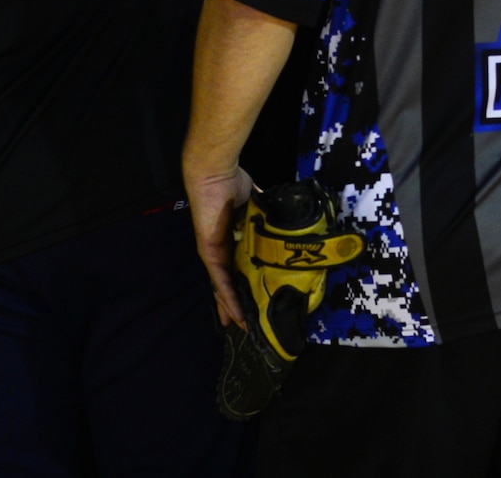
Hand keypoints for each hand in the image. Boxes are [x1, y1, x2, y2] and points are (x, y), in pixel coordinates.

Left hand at [187, 163, 254, 328]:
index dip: (247, 284)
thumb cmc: (234, 184)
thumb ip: (268, 214)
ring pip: (223, 287)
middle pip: (229, 282)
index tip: (256, 300)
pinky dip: (227, 297)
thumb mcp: (257, 204)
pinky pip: (219, 280)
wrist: (216, 175)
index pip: (241, 267)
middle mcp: (222, 250)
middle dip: (237, 303)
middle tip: (247, 324)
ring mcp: (214, 253)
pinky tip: (235, 313)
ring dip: (232, 307)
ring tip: (242, 326)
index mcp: (234, 239)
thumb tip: (290, 217)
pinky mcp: (209, 253)